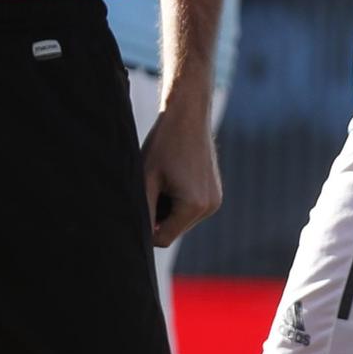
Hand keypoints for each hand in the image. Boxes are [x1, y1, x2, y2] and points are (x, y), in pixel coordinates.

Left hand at [140, 89, 220, 247]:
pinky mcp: (215, 193)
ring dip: (168, 208)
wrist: (188, 114)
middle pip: (174, 230)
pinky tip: (173, 177)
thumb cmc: (163, 144)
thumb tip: (139, 237)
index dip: (145, 228)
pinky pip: (191, 208)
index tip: (137, 205)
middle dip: (158, 216)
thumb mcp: (146, 178)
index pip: (163, 239)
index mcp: (193, 206)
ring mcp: (215, 200)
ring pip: (182, 220)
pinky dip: (179, 200)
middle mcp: (210, 207)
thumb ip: (144, 210)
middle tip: (149, 186)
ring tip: (162, 179)